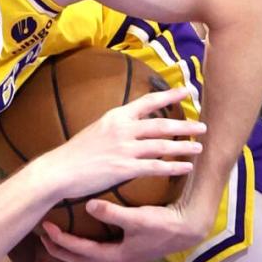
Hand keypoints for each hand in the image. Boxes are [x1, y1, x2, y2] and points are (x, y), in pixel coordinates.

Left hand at [40, 193, 213, 261]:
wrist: (189, 227)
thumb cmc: (165, 225)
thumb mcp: (139, 219)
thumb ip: (113, 214)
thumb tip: (89, 207)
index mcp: (115, 256)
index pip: (79, 252)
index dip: (60, 241)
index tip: (45, 229)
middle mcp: (115, 257)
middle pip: (79, 256)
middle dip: (58, 246)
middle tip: (40, 233)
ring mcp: (120, 251)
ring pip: (87, 250)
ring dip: (69, 242)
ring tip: (54, 230)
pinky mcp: (125, 242)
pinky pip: (97, 242)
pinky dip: (84, 236)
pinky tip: (78, 224)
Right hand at [44, 85, 204, 199]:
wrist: (58, 171)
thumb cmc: (74, 154)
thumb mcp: (95, 130)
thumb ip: (115, 127)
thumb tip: (129, 126)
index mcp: (115, 116)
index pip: (148, 102)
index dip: (169, 95)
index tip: (186, 91)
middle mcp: (123, 129)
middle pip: (161, 124)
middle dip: (185, 124)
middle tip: (203, 126)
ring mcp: (125, 148)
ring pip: (162, 144)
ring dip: (184, 145)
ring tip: (200, 147)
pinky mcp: (124, 168)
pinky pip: (155, 166)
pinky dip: (173, 167)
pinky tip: (186, 167)